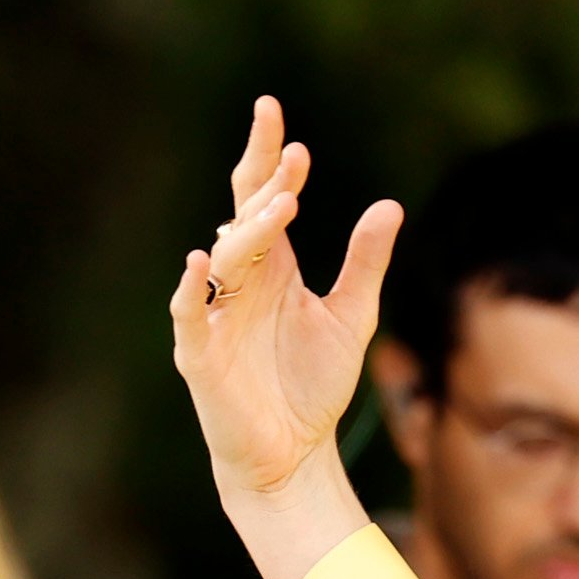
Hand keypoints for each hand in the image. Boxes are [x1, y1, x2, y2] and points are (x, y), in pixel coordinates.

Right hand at [169, 96, 398, 578]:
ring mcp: (217, 317)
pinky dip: (191, 290)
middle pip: (245, 219)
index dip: (271, 162)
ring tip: (283, 205)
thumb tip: (390, 206)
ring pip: (226, 259)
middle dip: (263, 183)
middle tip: (288, 149)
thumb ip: (366, 263)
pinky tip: (201, 262)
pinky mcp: (201, 356)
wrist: (294, 456)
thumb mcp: (352, 317)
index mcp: (274, 269)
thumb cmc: (314, 387)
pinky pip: (188, 315)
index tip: (282, 122)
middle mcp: (241, 284)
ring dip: (251, 231)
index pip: (265, 201)